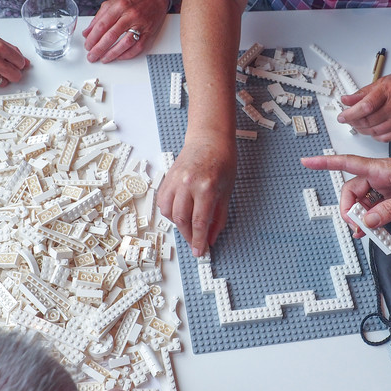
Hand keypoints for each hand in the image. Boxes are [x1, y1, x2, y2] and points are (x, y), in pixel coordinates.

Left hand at [82, 0, 170, 63]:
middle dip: (99, 49)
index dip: (92, 38)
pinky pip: (137, 47)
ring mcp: (140, 25)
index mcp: (119, 6)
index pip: (102, 25)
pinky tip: (119, 56)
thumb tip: (87, 32)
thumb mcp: (113, 3)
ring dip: (112, 54)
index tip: (87, 45)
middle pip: (111, 35)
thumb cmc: (134, 1)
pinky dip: (127, 54)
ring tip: (103, 59)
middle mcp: (130, 15)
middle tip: (92, 56)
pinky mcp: (149, 33)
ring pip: (125, 43)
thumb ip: (99, 17)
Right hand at [157, 134, 235, 255]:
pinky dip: (169, 211)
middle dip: (188, 236)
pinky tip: (179, 212)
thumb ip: (218, 217)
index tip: (200, 252)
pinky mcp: (167, 178)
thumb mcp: (227, 191)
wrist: (210, 138)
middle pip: (181, 219)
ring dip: (177, 224)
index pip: (199, 222)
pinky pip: (163, 201)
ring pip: (168, 212)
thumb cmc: (222, 161)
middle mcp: (187, 184)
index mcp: (206, 188)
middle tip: (195, 242)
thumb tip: (211, 238)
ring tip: (188, 225)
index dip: (199, 241)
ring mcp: (175, 180)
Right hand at [300, 153, 390, 234]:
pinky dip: (372, 218)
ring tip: (366, 233)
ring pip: (363, 199)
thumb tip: (370, 221)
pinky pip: (375, 205)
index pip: (348, 163)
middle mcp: (382, 174)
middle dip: (350, 209)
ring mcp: (387, 184)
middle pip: (353, 189)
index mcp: (385, 168)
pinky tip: (373, 230)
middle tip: (358, 227)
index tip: (307, 162)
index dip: (326, 163)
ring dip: (361, 216)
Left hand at [336, 66, 390, 141]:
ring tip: (358, 123)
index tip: (342, 116)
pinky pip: (386, 138)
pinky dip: (375, 135)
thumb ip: (362, 93)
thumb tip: (346, 100)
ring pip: (374, 131)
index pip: (364, 107)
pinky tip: (372, 129)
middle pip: (368, 121)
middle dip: (354, 122)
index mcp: (388, 90)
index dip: (350, 114)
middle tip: (348, 118)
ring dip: (362, 129)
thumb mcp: (382, 81)